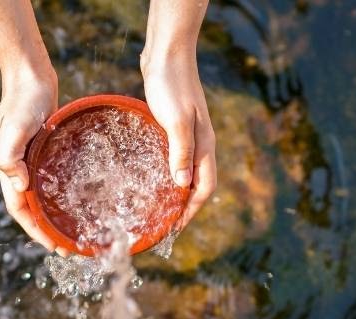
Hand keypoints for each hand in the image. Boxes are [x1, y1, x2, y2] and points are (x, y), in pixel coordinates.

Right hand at [0, 67, 64, 253]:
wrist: (30, 76)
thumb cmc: (23, 101)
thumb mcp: (15, 127)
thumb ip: (10, 155)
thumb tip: (19, 185)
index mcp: (10, 169)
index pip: (20, 209)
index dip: (35, 230)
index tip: (53, 247)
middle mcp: (20, 169)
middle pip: (33, 208)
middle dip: (48, 231)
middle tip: (71, 248)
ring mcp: (33, 160)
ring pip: (43, 196)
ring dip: (56, 216)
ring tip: (76, 230)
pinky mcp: (45, 151)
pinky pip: (53, 179)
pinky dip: (62, 194)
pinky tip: (80, 198)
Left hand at [142, 53, 216, 229]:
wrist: (167, 54)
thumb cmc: (171, 85)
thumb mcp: (176, 120)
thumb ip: (180, 152)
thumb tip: (182, 186)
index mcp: (204, 145)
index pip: (204, 188)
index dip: (191, 210)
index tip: (175, 228)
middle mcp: (200, 143)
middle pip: (197, 184)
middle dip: (184, 207)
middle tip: (164, 225)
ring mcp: (188, 135)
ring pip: (185, 172)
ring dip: (175, 191)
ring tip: (157, 208)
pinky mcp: (174, 126)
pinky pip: (174, 158)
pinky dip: (166, 173)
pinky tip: (150, 176)